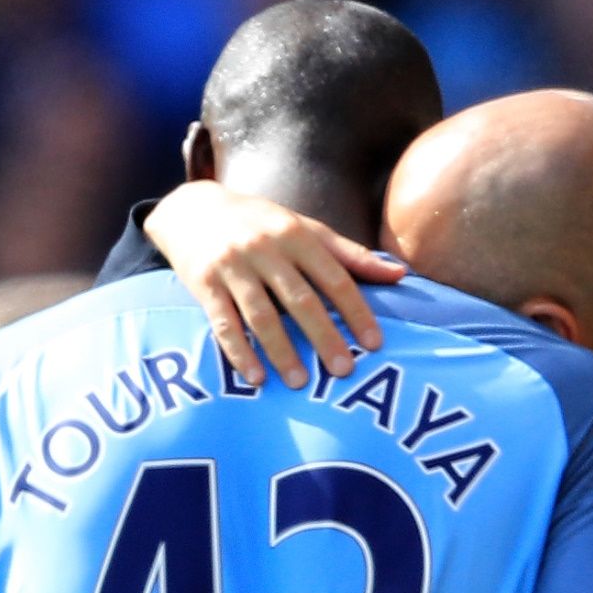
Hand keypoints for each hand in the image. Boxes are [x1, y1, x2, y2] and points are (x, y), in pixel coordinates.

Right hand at [144, 181, 405, 389]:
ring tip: (300, 383)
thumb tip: (399, 273)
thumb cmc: (261, 224)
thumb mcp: (306, 228)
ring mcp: (233, 267)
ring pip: (261, 315)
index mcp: (296, 235)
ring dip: (282, 352)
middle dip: (324, 337)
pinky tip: (256, 377)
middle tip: (343, 371)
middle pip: (300, 300)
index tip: (373, 344)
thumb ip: (350, 254)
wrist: (193, 209)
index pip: (334, 278)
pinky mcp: (204, 284)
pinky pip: (224, 324)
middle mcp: (265, 249)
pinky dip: (240, 352)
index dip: (355, 311)